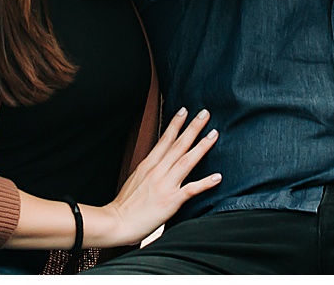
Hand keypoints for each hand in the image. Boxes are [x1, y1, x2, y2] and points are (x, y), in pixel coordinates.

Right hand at [83, 107, 220, 247]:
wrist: (116, 222)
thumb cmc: (125, 205)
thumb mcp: (135, 179)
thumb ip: (148, 169)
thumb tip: (156, 162)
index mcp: (148, 165)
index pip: (165, 140)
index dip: (175, 124)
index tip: (184, 110)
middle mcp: (158, 171)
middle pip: (179, 145)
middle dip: (193, 127)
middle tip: (205, 113)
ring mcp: (165, 184)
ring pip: (186, 160)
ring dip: (202, 147)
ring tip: (214, 134)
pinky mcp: (171, 200)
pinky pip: (191, 189)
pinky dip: (205, 183)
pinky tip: (217, 177)